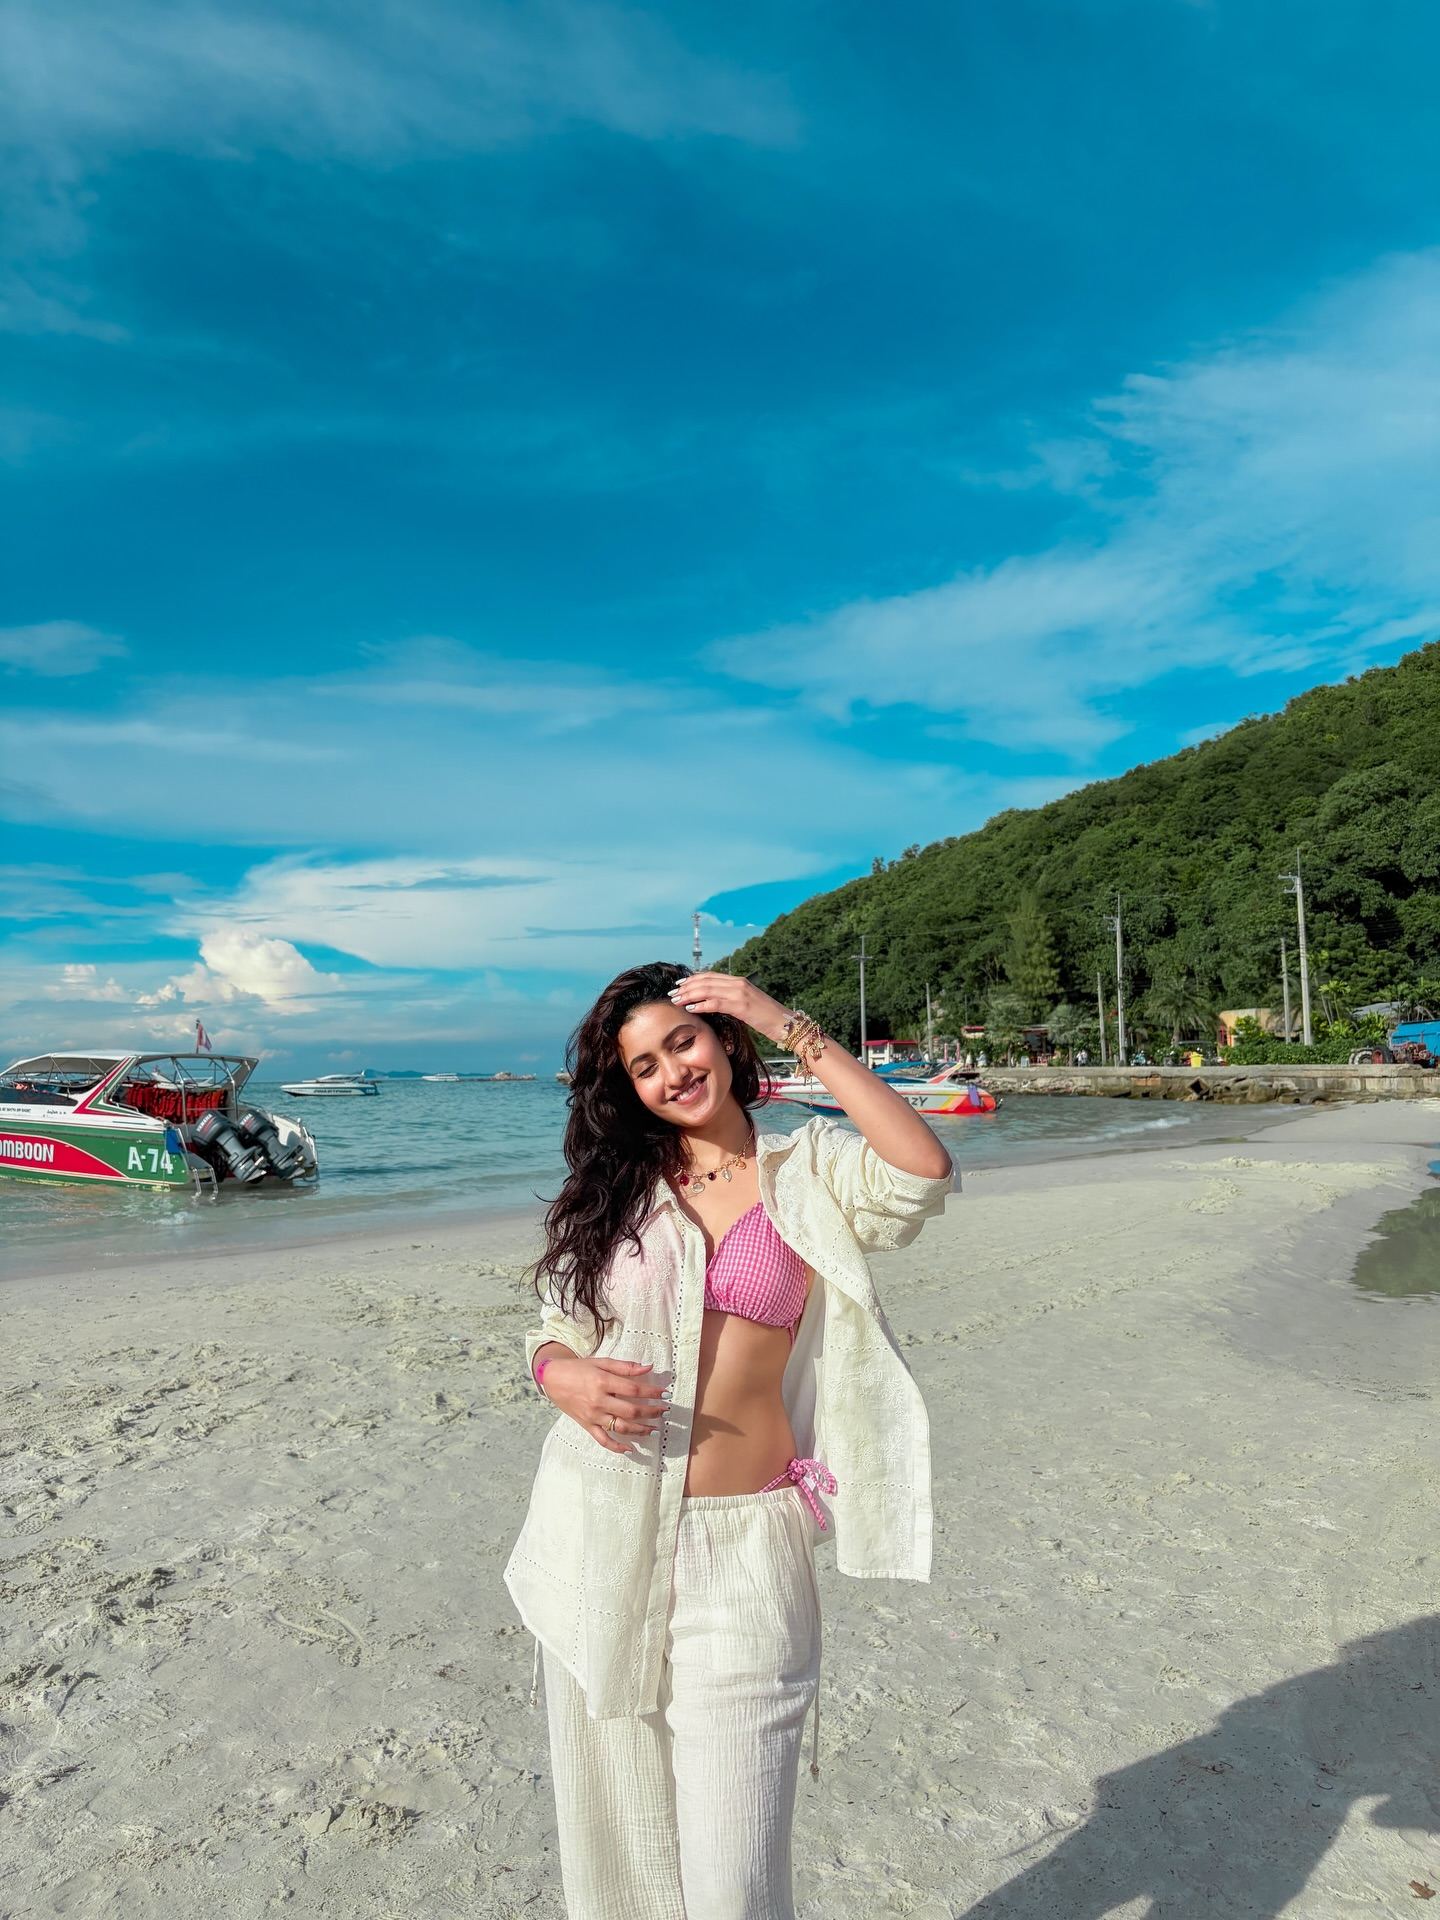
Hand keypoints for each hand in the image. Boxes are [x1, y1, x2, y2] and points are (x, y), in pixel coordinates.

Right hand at [542, 1354, 670, 1454]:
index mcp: (603, 1382)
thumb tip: (648, 1367)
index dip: (652, 1392)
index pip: (634, 1390)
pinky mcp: (587, 1425)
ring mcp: (593, 1416)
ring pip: (621, 1427)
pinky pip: (603, 1440)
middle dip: (651, 1412)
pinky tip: (630, 1449)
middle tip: (664, 1411)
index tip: (665, 1393)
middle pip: (631, 1411)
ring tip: (654, 1429)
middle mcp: (599, 1401)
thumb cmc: (579, 1368)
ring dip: (640, 1430)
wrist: (553, 1379)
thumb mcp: (602, 1362)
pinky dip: (617, 1447)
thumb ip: (625, 1367)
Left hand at [668, 972, 793, 1047]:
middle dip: (687, 987)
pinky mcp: (742, 1006)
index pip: (711, 976)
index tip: (680, 985)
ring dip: (689, 995)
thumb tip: (715, 1004)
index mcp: (739, 981)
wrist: (786, 1024)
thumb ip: (732, 1000)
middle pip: (706, 981)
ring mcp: (740, 993)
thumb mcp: (748, 1005)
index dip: (693, 979)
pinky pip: (716, 1003)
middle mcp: (738, 983)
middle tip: (673, 993)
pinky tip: (691, 1008)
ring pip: (708, 990)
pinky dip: (702, 1004)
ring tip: (677, 1000)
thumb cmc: (768, 1018)